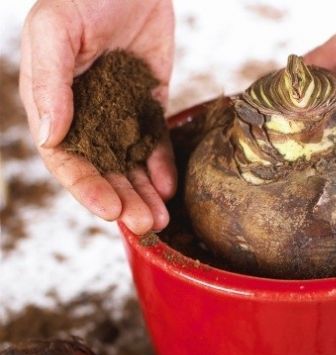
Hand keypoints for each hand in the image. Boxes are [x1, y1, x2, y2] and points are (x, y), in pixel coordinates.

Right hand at [20, 0, 174, 233]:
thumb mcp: (55, 31)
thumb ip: (49, 83)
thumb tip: (52, 137)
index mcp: (55, 107)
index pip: (67, 161)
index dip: (87, 189)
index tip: (110, 211)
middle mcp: (86, 118)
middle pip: (104, 172)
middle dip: (124, 201)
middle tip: (146, 225)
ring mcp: (118, 116)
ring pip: (130, 165)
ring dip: (144, 194)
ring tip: (160, 219)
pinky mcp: (147, 107)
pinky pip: (153, 143)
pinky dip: (161, 166)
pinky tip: (168, 186)